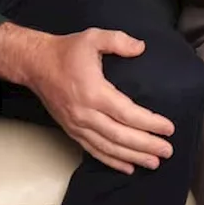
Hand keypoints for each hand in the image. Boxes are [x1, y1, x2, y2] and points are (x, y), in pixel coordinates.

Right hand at [0, 25, 176, 173]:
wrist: (35, 64)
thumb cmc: (66, 51)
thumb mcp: (92, 37)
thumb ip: (118, 40)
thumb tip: (141, 47)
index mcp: (93, 92)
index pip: (127, 113)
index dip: (149, 123)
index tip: (168, 128)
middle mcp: (85, 113)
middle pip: (120, 136)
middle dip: (146, 145)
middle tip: (167, 150)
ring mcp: (77, 125)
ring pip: (108, 147)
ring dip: (132, 157)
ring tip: (154, 163)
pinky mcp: (71, 130)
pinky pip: (93, 150)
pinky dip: (111, 161)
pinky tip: (128, 167)